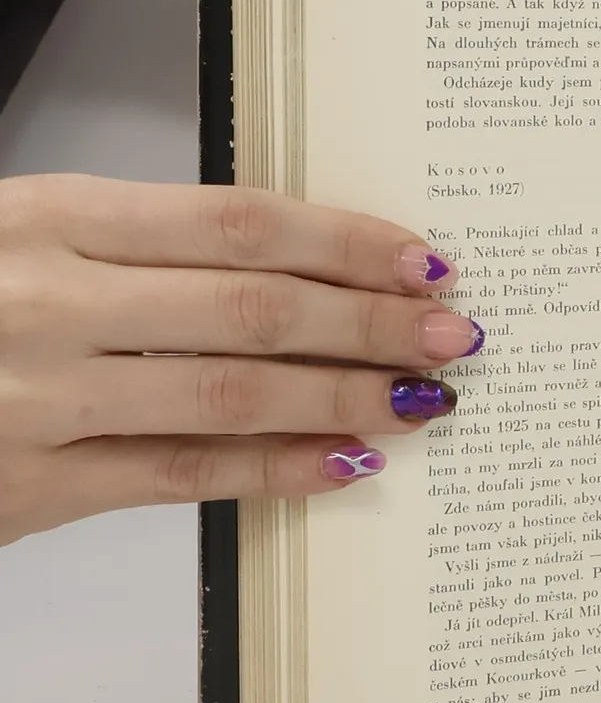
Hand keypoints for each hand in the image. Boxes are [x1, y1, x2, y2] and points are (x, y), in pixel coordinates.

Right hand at [0, 175, 480, 545]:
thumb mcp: (22, 240)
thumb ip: (140, 252)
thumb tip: (299, 271)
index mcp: (46, 217)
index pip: (236, 224)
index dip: (346, 242)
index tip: (424, 259)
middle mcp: (46, 299)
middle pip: (252, 307)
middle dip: (370, 323)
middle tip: (455, 335)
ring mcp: (36, 396)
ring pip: (230, 393)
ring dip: (344, 397)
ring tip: (423, 399)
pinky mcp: (28, 485)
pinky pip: (181, 475)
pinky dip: (274, 468)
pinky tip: (344, 464)